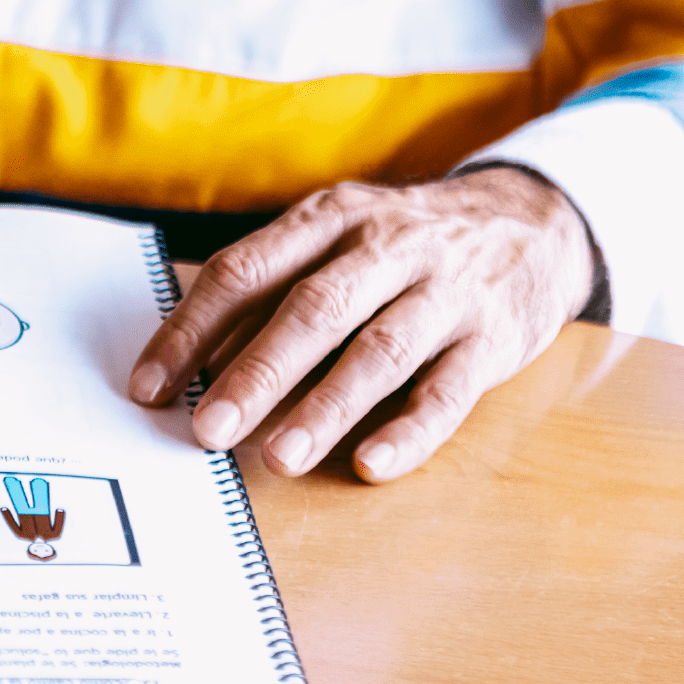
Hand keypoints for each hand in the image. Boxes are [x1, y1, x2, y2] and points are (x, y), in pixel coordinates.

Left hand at [128, 167, 594, 481]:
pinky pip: (449, 391)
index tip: (148, 387)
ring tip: (279, 459)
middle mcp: (387, 247)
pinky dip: (410, 431)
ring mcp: (446, 291)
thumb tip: (194, 365)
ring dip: (325, 408)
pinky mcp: (494, 338)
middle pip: (312, 310)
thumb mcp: (334, 242)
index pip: (244, 272)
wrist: (535, 220)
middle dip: (256, 373)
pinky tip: (371, 465)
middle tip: (208, 431)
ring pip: (379, 351)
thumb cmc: (401, 246)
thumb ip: (269, 295)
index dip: (190, 330)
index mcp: (328, 218)